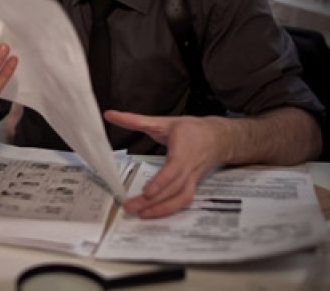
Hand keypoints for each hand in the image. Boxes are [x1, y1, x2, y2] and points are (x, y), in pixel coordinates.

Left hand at [104, 109, 229, 217]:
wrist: (219, 138)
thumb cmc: (191, 129)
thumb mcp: (162, 121)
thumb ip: (135, 120)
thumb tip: (110, 115)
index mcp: (183, 149)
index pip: (174, 168)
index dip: (161, 181)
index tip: (146, 191)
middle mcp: (189, 167)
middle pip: (173, 188)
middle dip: (152, 200)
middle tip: (130, 207)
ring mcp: (193, 178)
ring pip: (180, 198)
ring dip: (161, 209)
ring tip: (140, 214)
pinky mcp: (193, 185)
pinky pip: (184, 201)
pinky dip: (170, 209)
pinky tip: (153, 213)